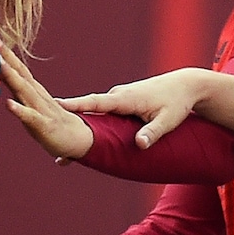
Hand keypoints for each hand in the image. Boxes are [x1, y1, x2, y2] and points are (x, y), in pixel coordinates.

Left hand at [0, 45, 93, 161]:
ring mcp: (42, 110)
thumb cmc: (53, 125)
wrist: (81, 140)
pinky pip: (31, 117)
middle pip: (21, 74)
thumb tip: (5, 89)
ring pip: (25, 90)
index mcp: (35, 92)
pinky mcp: (45, 126)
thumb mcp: (34, 109)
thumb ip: (21, 97)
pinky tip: (8, 104)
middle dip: (7, 57)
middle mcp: (38, 97)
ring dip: (11, 76)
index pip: (20, 70)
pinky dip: (20, 110)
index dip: (7, 55)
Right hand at [59, 67, 212, 148]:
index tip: (53, 106)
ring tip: (60, 149)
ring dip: (77, 126)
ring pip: (92, 114)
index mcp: (125, 99)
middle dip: (67, 122)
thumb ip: (153, 133)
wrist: (185, 85)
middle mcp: (116, 96)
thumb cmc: (177, 104)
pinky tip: (79, 138)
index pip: (94, 103)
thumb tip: (140, 145)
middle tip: (49, 140)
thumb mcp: (168, 120)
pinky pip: (99, 114)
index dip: (74, 106)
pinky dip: (88, 124)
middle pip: (86, 111)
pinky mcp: (119, 102)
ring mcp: (117, 98)